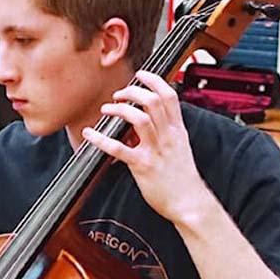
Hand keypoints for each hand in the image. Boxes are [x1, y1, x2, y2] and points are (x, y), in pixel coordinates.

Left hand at [82, 70, 209, 223]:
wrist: (190, 204)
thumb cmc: (182, 179)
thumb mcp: (181, 149)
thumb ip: (167, 133)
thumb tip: (150, 121)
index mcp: (177, 131)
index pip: (169, 96)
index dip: (154, 80)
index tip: (140, 74)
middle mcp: (168, 137)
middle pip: (153, 101)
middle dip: (133, 92)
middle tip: (118, 95)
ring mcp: (156, 151)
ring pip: (139, 119)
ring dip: (120, 109)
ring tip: (107, 109)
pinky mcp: (143, 166)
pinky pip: (119, 149)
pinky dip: (101, 139)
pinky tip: (90, 134)